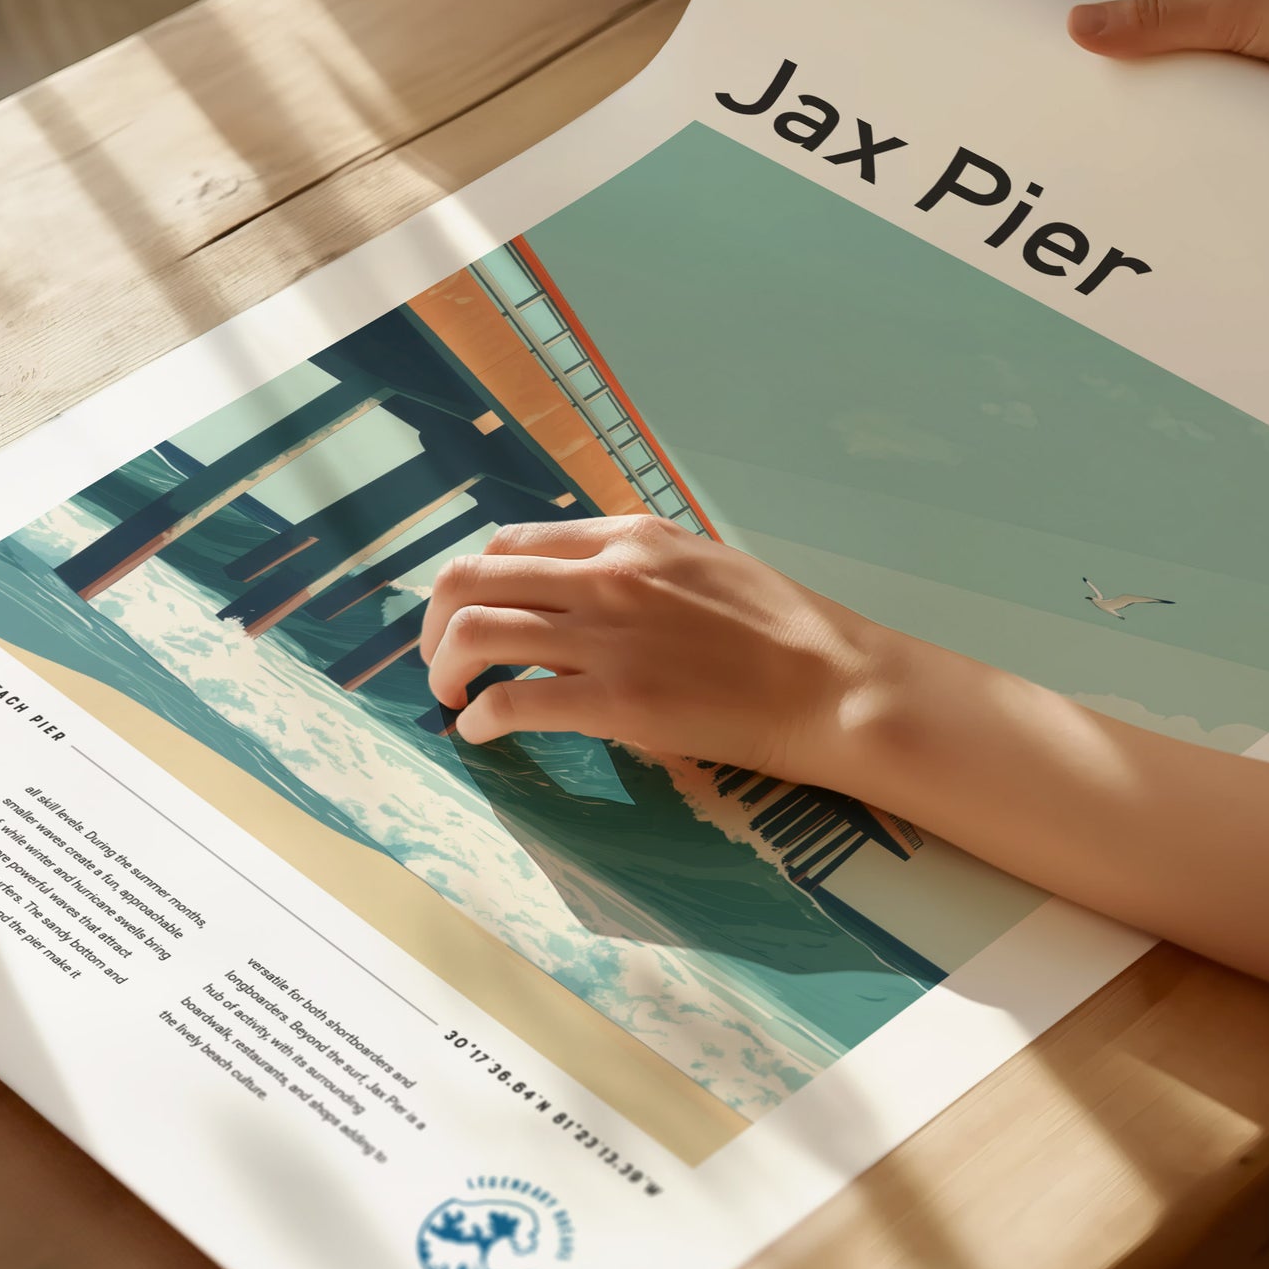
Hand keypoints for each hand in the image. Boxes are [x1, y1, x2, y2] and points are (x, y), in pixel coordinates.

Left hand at [417, 515, 886, 778]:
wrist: (831, 683)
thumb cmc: (780, 630)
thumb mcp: (699, 566)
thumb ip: (632, 571)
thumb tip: (573, 603)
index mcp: (627, 537)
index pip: (511, 542)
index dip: (476, 581)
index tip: (471, 615)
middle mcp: (605, 574)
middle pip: (471, 578)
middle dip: (436, 622)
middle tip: (441, 660)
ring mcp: (607, 636)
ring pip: (475, 631)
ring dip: (445, 668)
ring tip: (451, 697)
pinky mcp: (615, 700)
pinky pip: (512, 701)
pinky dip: (480, 718)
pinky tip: (482, 732)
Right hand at [1067, 0, 1268, 94]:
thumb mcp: (1233, 9)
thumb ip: (1156, 21)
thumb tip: (1079, 25)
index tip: (1068, 3)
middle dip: (1138, 26)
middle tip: (1091, 60)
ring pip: (1208, 37)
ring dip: (1179, 63)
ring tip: (1132, 98)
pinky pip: (1240, 71)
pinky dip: (1216, 90)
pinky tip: (1193, 117)